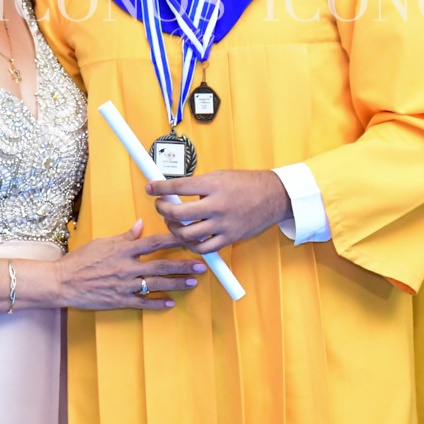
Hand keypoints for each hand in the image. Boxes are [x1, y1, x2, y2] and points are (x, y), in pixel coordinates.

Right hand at [57, 218, 205, 310]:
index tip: (189, 238)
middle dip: (183, 265)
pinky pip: (143, 303)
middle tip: (201, 265)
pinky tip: (170, 304)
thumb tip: (140, 225)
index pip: (154, 243)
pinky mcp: (120, 300)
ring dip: (176, 284)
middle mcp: (127, 267)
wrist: (63, 281)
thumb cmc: (81, 259)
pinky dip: (157, 304)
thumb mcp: (102, 242)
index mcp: (123, 250)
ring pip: (157, 285)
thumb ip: (125, 236)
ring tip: (193, 282)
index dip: (174, 240)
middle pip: (161, 265)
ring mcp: (125, 285)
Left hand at [146, 170, 291, 254]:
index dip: (159, 187)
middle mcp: (217, 205)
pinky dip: (190, 244)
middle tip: (160, 205)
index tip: (150, 187)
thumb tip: (174, 191)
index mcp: (213, 185)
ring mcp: (223, 224)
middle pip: (178, 213)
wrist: (273, 196)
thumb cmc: (245, 183)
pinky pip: (203, 248)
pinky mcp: (229, 238)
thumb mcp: (219, 175)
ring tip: (172, 221)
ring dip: (173, 228)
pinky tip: (187, 236)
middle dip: (162, 209)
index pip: (178, 186)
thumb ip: (198, 184)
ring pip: (186, 233)